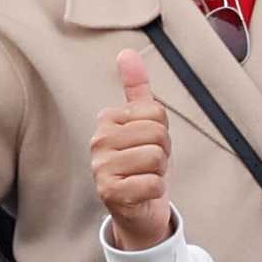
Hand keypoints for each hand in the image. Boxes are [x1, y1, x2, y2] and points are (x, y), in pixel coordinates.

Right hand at [91, 45, 177, 248]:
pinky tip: (142, 193)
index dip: (162, 130)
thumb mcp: (142, 124)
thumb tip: (127, 52)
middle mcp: (98, 142)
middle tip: (149, 164)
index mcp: (107, 120)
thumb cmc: (141, 164)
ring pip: (155, 157)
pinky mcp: (109, 193)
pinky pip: (153, 183)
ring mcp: (101, 168)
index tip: (148, 144)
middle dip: (162, 151)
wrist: (137, 209)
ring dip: (159, 171)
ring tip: (145, 176)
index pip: (156, 112)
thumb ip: (136, 89)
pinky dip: (156, 191)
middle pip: (157, 133)